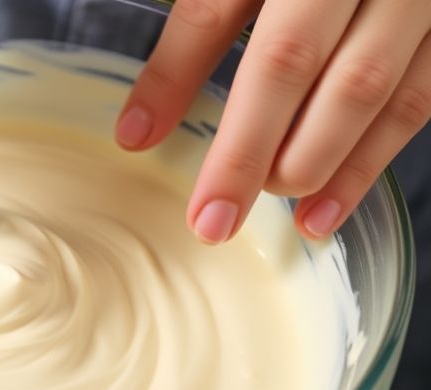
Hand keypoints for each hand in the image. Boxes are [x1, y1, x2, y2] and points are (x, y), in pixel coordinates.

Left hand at [117, 0, 430, 241]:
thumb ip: (198, 25)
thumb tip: (138, 127)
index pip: (228, 18)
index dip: (182, 84)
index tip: (144, 149)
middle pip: (296, 60)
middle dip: (252, 150)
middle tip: (213, 220)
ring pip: (371, 87)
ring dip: (318, 165)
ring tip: (273, 211)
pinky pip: (420, 96)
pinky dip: (374, 157)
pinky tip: (330, 204)